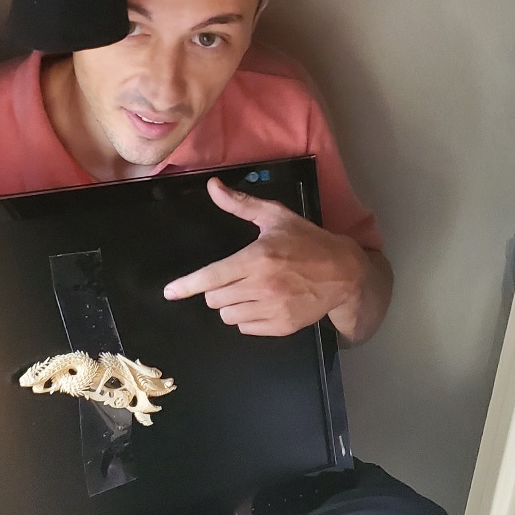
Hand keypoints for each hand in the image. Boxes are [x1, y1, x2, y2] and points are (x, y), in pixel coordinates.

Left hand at [162, 176, 368, 337]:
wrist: (344, 273)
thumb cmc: (308, 242)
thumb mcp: (276, 217)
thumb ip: (241, 204)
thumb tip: (213, 187)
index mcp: (257, 258)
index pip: (212, 277)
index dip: (187, 286)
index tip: (170, 293)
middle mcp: (262, 286)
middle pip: (215, 298)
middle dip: (217, 289)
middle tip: (236, 277)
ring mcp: (272, 309)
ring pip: (228, 315)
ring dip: (232, 304)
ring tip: (251, 289)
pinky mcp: (281, 326)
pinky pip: (246, 327)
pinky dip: (247, 317)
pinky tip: (263, 302)